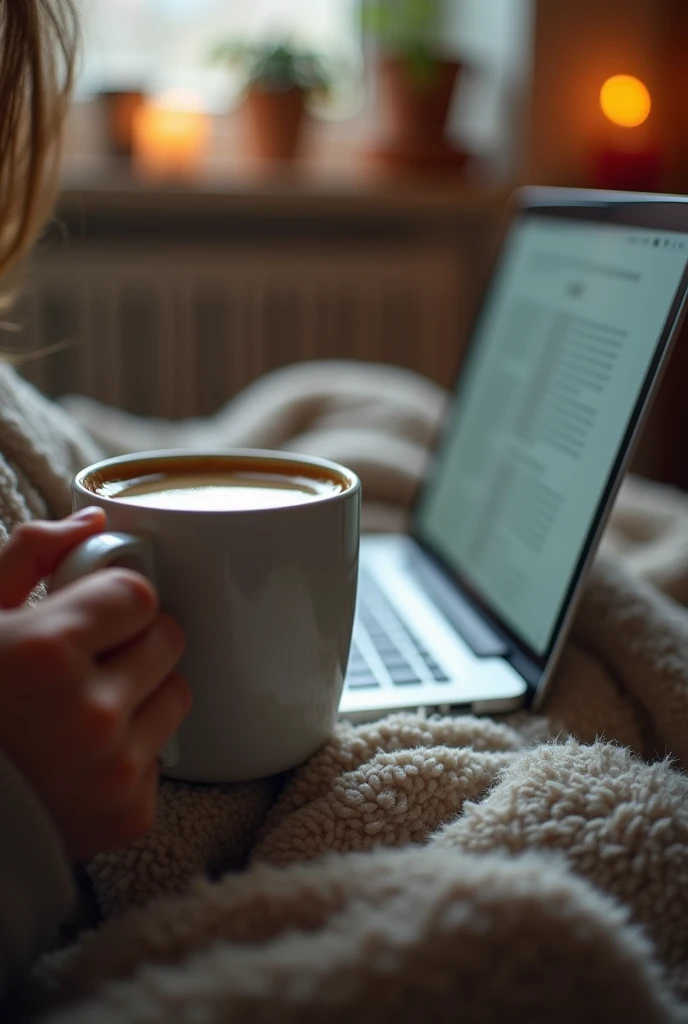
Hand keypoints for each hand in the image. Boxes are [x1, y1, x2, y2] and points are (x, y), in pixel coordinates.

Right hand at [0, 509, 189, 860]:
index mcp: (46, 652)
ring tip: (81, 711)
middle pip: (168, 640)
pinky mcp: (130, 816)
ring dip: (141, 693)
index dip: (110, 603)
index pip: (139, 594)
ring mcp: (114, 771)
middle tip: (82, 664)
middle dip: (132, 642)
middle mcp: (89, 714)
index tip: (82, 620)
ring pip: (177, 694)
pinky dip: (131, 752)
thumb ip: (29, 554)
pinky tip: (80, 761)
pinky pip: (163, 755)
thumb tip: (96, 519)